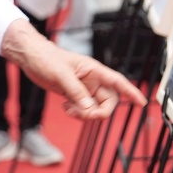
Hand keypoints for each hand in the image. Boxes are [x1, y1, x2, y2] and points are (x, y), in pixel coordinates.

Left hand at [0, 20, 145, 119]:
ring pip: (95, 107)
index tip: (142, 102)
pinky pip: (83, 109)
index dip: (131, 92)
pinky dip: (77, 113)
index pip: (117, 82)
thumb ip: (76, 92)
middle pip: (108, 101)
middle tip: (84, 114)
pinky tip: (65, 107)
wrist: (31, 57)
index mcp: (93, 70)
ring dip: (85, 114)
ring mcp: (83, 88)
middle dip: (99, 112)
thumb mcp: (60, 74)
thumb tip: (88, 109)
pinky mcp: (73, 94)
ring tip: (69, 109)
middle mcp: (91, 80)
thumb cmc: (46, 58)